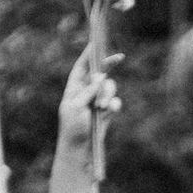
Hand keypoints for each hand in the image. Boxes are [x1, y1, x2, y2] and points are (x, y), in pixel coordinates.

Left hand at [56, 45, 119, 159]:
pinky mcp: (106, 112)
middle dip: (108, 67)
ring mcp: (97, 102)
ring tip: (102, 107)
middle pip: (100, 72)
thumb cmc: (73, 129)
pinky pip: (115, 102)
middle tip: (119, 57)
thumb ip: (88, 90)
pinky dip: (114, 105)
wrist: (80, 150)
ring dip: (108, 94)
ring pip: (110, 88)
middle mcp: (86, 92)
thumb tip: (100, 75)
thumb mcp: (77, 106)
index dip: (89, 54)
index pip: (82, 66)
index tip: (97, 42)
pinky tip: (109, 111)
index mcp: (74, 88)